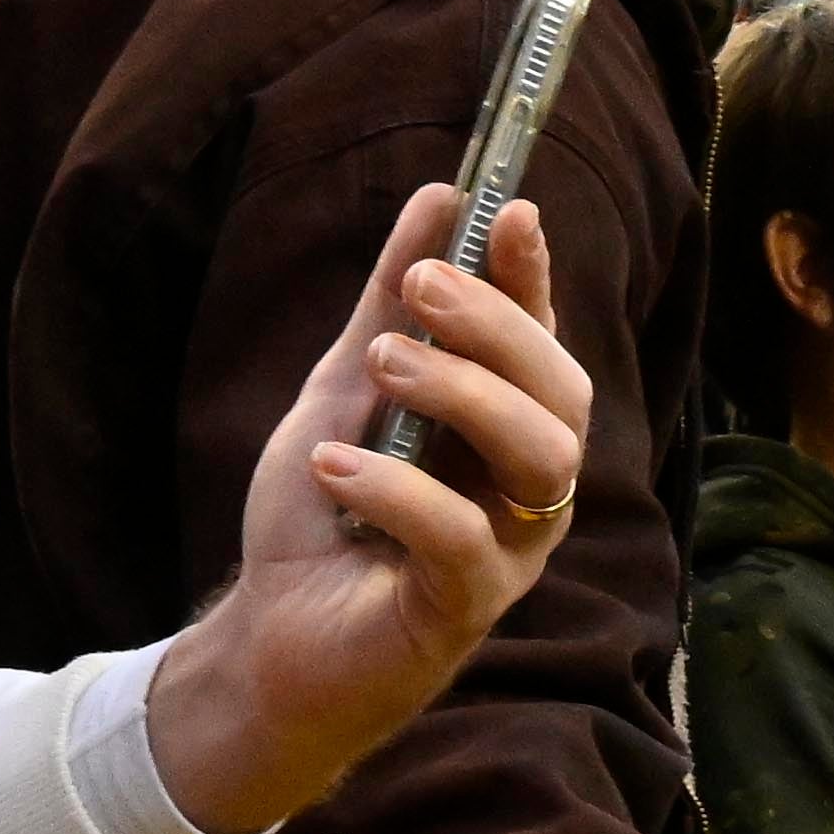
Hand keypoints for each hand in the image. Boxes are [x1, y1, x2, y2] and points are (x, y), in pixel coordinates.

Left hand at [148, 181, 593, 833]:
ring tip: (383, 365)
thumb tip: (442, 197)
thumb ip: (387, 305)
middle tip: (419, 293)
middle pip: (563, 395)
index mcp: (507, 426)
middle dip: (497, 329)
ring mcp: (510, 549)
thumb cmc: (323, 517)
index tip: (512, 214)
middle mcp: (528, 485)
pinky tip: (333, 467)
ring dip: (466, 395)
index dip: (537, 278)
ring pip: (542, 459)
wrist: (270, 636)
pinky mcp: (467, 609)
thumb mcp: (343, 388)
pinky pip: (462, 538)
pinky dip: (396, 490)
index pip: (544, 340)